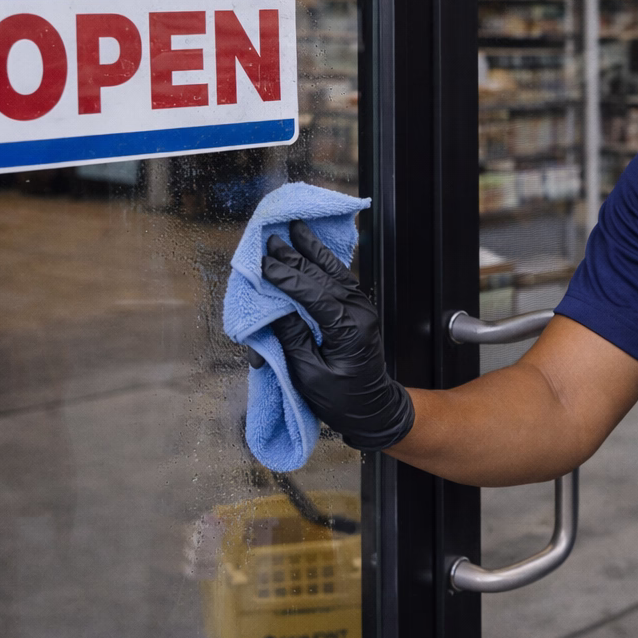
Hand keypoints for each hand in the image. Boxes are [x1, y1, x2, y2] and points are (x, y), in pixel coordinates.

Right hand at [261, 220, 414, 451]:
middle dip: (294, 258)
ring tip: (295, 229)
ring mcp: (362, 308)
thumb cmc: (342, 400)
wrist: (374, 408)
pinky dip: (324, 261)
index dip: (286, 278)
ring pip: (334, 271)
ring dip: (312, 250)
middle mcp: (359, 312)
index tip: (264, 264)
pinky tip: (313, 248)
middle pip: (322, 277)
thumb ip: (292, 338)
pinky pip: (340, 278)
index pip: (313, 295)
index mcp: (348, 329)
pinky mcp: (359, 309)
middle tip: (270, 240)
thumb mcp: (309, 375)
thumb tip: (275, 309)